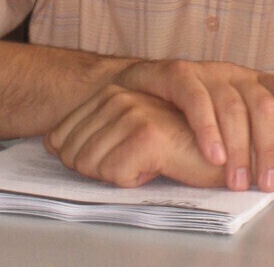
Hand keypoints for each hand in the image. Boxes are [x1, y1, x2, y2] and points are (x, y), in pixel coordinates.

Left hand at [45, 86, 223, 188]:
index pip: (60, 137)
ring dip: (115, 176)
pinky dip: (131, 181)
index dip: (79, 161)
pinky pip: (112, 174)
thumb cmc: (176, 149)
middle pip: (70, 153)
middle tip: (132, 167)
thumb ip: (91, 132)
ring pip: (88, 164)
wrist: (223, 153)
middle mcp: (119, 96)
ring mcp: (133, 112)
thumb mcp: (127, 135)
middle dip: (94, 171)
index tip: (110, 163)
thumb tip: (51, 141)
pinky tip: (156, 169)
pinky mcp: (147, 134)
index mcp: (111, 93)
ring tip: (147, 166)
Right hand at [113, 58, 273, 191]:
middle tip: (269, 183)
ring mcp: (205, 71)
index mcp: (252, 82)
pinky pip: (195, 98)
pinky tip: (212, 155)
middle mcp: (233, 73)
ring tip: (239, 181)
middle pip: (262, 103)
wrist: (133, 88)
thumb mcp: (226, 120)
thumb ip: (251, 134)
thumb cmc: (186, 113)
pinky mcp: (176, 73)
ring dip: (239, 146)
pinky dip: (207, 128)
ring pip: (232, 104)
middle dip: (270, 144)